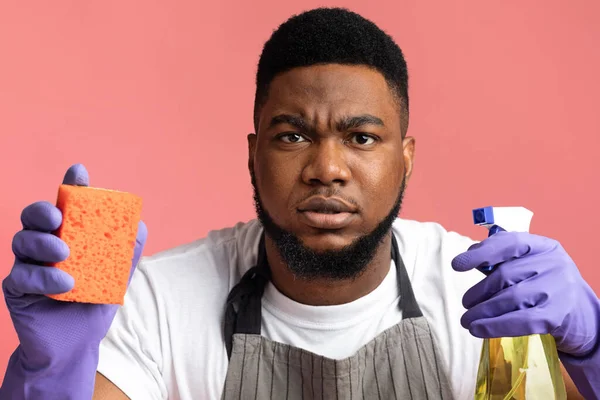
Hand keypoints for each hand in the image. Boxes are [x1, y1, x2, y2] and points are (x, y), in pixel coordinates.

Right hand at [0, 164, 147, 399]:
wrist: (75, 345)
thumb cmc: (93, 304)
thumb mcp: (117, 277)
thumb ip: (127, 252)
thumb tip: (141, 225)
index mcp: (66, 236)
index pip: (65, 205)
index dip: (70, 185)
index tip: (79, 171)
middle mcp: (43, 245)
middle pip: (34, 217)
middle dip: (44, 210)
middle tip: (59, 217)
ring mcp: (27, 265)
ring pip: (22, 241)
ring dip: (43, 243)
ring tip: (65, 253)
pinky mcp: (16, 288)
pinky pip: (22, 276)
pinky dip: (43, 277)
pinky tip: (64, 284)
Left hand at [451, 231, 598, 356]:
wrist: (580, 313)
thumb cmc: (543, 284)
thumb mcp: (528, 264)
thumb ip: (501, 258)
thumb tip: (467, 257)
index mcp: (544, 246)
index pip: (510, 243)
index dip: (481, 252)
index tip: (457, 265)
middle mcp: (554, 264)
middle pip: (506, 275)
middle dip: (479, 291)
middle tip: (465, 302)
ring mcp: (557, 290)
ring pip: (510, 299)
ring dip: (482, 311)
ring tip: (466, 320)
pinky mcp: (556, 316)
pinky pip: (520, 321)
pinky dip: (494, 326)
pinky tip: (477, 329)